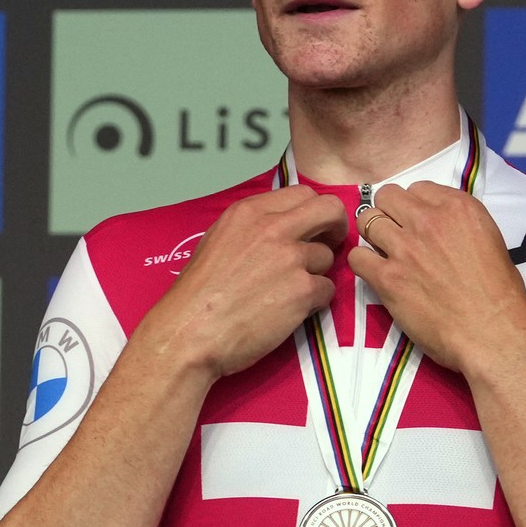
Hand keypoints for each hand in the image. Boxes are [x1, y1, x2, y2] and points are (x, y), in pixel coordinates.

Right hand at [132, 184, 346, 377]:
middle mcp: (274, 228)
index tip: (312, 228)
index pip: (303, 193)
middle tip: (330, 245)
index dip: (313, 212)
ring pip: (328, 257)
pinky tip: (290, 311)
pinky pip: (327, 290)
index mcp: (250, 212)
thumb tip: (284, 227)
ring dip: (316, 273)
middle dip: (336, 226)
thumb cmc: (197, 294)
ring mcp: (291, 259)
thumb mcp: (218, 240)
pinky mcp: (302, 291)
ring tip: (290, 292)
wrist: (189, 332)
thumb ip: (254, 228)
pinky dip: (314, 301)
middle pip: (330, 209)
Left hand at [348, 181, 525, 374]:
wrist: (492, 333)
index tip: (417, 223)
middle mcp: (427, 220)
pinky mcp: (387, 278)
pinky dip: (363, 263)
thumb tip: (439, 226)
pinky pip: (357, 256)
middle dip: (389, 212)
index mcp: (458, 207)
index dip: (414, 206)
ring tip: (384, 252)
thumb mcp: (490, 240)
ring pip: (367, 220)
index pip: (417, 188)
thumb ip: (459, 224)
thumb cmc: (500, 294)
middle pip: (387, 197)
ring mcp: (404, 248)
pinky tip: (376, 274)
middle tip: (396, 234)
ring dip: (373, 235)